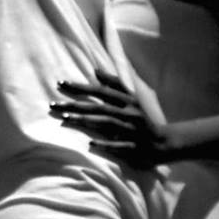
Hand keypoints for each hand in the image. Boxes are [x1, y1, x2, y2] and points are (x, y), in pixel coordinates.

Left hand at [50, 71, 167, 167]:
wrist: (165, 142)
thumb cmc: (143, 119)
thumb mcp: (133, 98)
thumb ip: (114, 84)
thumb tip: (95, 70)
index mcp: (128, 101)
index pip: (101, 91)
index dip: (81, 87)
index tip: (60, 84)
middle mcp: (129, 113)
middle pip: (99, 107)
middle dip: (75, 105)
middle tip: (54, 105)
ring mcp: (132, 131)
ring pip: (107, 124)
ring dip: (86, 121)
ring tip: (65, 119)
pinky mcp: (134, 147)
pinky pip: (119, 146)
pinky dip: (106, 145)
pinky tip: (91, 144)